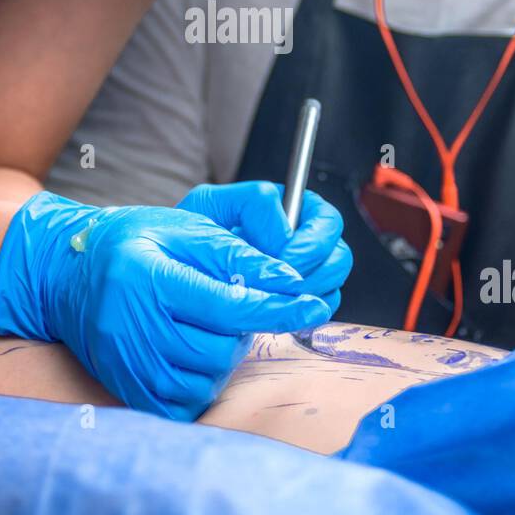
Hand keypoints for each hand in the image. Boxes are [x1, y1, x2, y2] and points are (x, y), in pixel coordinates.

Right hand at [0, 192, 334, 419]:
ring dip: (222, 354)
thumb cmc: (131, 242)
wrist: (67, 275)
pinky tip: (190, 351)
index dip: (276, 305)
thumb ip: (235, 252)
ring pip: (208, 377)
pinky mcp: (128, 391)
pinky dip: (200, 379)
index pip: (228, 302)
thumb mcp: (182, 227)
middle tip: (229, 304)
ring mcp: (127, 364)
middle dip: (241, 328)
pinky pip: (186, 401)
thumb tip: (288, 279)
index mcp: (147, 276)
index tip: (311, 303)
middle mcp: (132, 325)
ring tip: (204, 324)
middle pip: (220, 347)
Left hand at [176, 180, 352, 311]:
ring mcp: (306, 274)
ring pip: (332, 285)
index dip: (309, 242)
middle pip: (339, 255)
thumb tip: (284, 233)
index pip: (326, 221)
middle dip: (315, 272)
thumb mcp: (212, 205)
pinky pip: (319, 308)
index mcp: (291, 210)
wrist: (175, 271)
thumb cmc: (191, 235)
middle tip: (285, 283)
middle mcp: (305, 242)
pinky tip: (276, 310)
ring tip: (276, 297)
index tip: (283, 257)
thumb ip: (250, 203)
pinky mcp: (299, 303)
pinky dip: (303, 312)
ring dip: (310, 293)